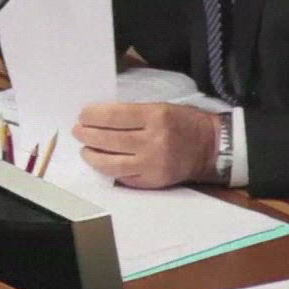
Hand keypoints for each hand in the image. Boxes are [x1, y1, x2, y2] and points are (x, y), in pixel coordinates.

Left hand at [73, 102, 221, 188]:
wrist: (210, 148)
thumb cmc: (183, 122)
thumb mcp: (161, 107)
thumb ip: (133, 112)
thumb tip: (100, 116)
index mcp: (156, 117)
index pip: (114, 116)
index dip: (93, 116)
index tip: (83, 115)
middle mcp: (153, 142)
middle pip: (109, 139)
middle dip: (87, 134)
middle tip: (77, 130)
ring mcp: (152, 165)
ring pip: (111, 163)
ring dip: (91, 155)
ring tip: (84, 149)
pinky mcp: (152, 181)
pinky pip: (122, 178)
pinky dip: (107, 170)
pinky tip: (101, 162)